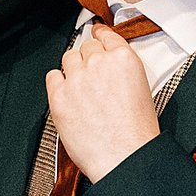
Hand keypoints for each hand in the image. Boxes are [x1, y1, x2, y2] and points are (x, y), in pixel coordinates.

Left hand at [45, 18, 161, 186]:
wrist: (125, 160)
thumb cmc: (137, 136)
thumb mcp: (143, 92)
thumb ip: (123, 70)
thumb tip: (108, 62)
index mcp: (124, 60)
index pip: (106, 35)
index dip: (100, 36)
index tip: (96, 35)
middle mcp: (99, 64)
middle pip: (86, 47)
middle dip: (89, 59)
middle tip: (93, 78)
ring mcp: (77, 79)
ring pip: (68, 58)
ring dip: (73, 70)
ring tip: (82, 90)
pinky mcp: (59, 96)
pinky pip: (52, 76)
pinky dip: (58, 83)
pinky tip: (69, 96)